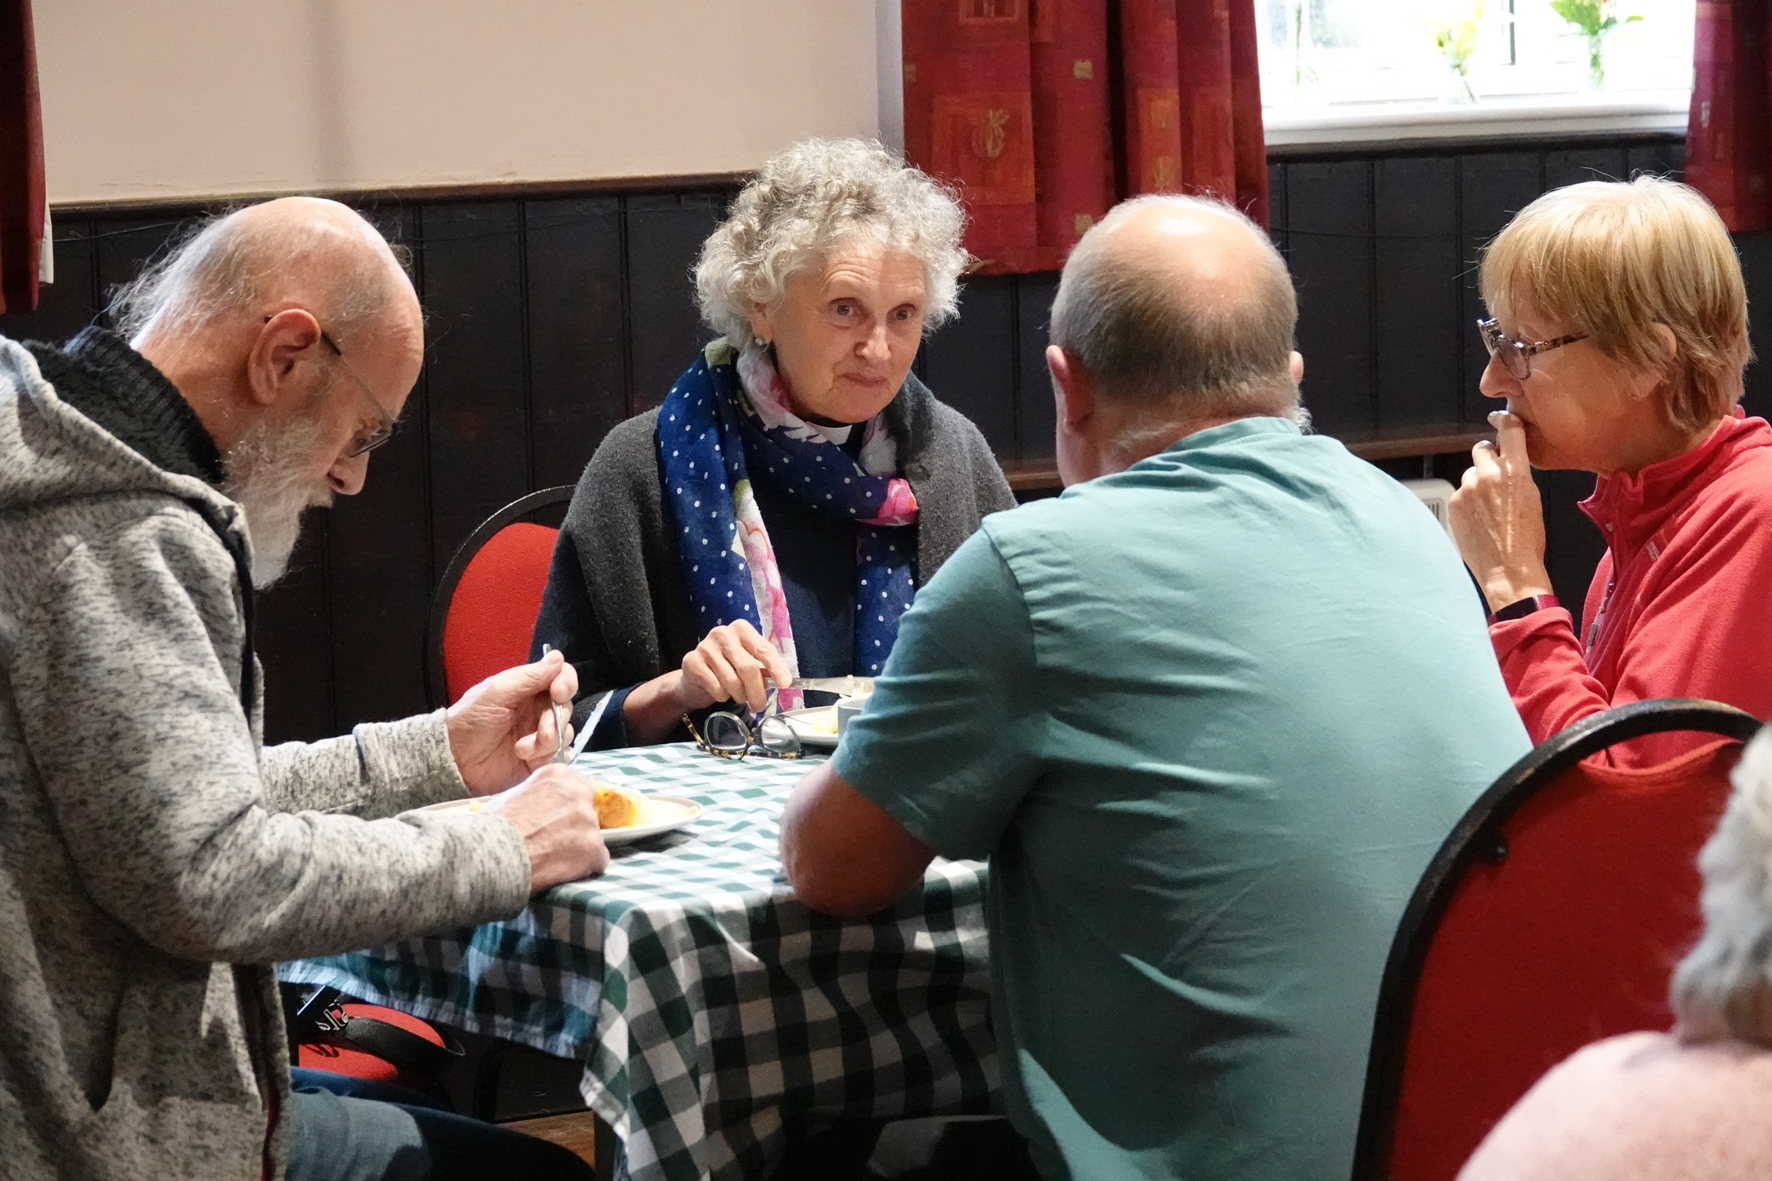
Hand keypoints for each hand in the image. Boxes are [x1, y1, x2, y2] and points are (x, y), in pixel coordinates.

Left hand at [446, 650, 577, 794]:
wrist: (455, 761)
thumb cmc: (470, 721)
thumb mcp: (497, 693)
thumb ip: (530, 676)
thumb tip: (558, 657)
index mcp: (528, 688)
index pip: (560, 676)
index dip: (566, 682)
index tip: (559, 692)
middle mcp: (537, 708)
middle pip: (566, 706)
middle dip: (555, 719)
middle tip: (542, 732)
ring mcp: (539, 733)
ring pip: (564, 731)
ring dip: (547, 741)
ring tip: (522, 749)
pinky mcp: (540, 757)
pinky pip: (560, 754)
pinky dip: (546, 755)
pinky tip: (526, 757)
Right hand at [481, 763, 608, 890]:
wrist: (493, 854)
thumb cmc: (494, 827)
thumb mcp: (511, 797)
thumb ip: (535, 798)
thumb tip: (537, 809)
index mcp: (558, 776)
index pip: (576, 789)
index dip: (566, 809)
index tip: (555, 821)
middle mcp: (579, 794)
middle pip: (586, 813)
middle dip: (573, 828)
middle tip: (552, 843)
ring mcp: (589, 821)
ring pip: (591, 838)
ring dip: (577, 850)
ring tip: (551, 861)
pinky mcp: (594, 848)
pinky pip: (596, 861)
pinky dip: (582, 869)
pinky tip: (560, 872)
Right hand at [676, 619, 793, 714]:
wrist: (695, 676)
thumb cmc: (727, 667)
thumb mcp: (747, 662)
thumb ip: (763, 668)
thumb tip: (781, 681)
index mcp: (741, 629)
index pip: (763, 649)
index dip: (776, 667)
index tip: (785, 683)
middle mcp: (723, 633)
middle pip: (748, 668)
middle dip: (757, 691)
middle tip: (759, 705)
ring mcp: (705, 646)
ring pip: (732, 681)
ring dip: (739, 695)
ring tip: (738, 695)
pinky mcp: (692, 662)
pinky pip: (716, 688)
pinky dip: (723, 696)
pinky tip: (721, 692)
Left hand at [1448, 411, 1554, 611]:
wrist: (1508, 568)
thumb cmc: (1527, 539)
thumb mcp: (1532, 498)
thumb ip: (1517, 475)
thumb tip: (1507, 464)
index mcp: (1516, 471)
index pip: (1509, 430)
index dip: (1505, 422)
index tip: (1502, 420)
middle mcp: (1489, 474)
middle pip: (1481, 449)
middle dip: (1486, 457)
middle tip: (1491, 475)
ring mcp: (1468, 488)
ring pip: (1469, 475)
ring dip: (1475, 485)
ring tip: (1488, 510)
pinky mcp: (1454, 503)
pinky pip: (1460, 494)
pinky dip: (1466, 503)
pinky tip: (1478, 521)